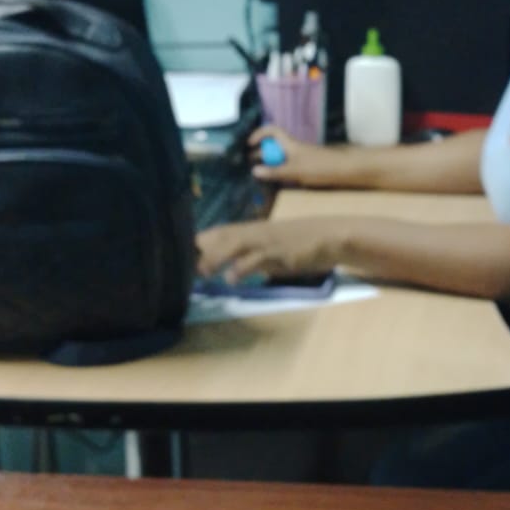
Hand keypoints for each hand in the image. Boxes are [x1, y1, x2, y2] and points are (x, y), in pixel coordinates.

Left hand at [197, 219, 337, 283]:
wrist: (329, 236)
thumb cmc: (300, 242)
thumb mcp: (270, 250)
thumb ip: (250, 259)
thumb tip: (229, 270)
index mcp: (250, 230)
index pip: (218, 232)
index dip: (198, 243)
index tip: (180, 255)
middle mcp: (254, 232)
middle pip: (220, 236)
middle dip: (200, 250)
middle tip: (184, 266)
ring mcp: (265, 241)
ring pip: (234, 244)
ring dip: (216, 257)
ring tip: (203, 272)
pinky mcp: (278, 252)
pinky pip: (256, 258)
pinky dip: (242, 267)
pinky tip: (231, 279)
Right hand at [249, 124, 342, 185]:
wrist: (344, 170)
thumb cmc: (319, 167)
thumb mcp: (294, 171)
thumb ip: (275, 171)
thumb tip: (255, 170)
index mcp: (290, 144)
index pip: (272, 131)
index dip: (259, 134)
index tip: (249, 144)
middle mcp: (294, 148)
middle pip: (274, 145)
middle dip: (261, 152)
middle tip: (250, 164)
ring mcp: (300, 157)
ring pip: (281, 156)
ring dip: (270, 163)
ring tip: (261, 174)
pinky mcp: (306, 166)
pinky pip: (288, 165)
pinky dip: (280, 170)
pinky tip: (278, 180)